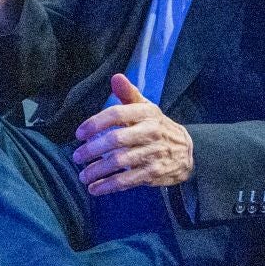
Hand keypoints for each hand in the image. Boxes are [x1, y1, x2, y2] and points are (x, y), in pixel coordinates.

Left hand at [70, 74, 194, 194]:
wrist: (188, 151)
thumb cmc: (158, 126)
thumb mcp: (146, 107)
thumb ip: (128, 93)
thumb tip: (115, 77)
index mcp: (146, 113)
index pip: (117, 114)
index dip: (95, 123)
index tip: (79, 134)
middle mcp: (150, 132)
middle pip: (116, 140)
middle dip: (92, 149)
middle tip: (77, 157)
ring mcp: (152, 154)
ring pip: (119, 162)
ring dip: (97, 170)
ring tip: (82, 176)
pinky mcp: (153, 173)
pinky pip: (127, 181)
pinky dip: (109, 186)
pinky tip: (95, 188)